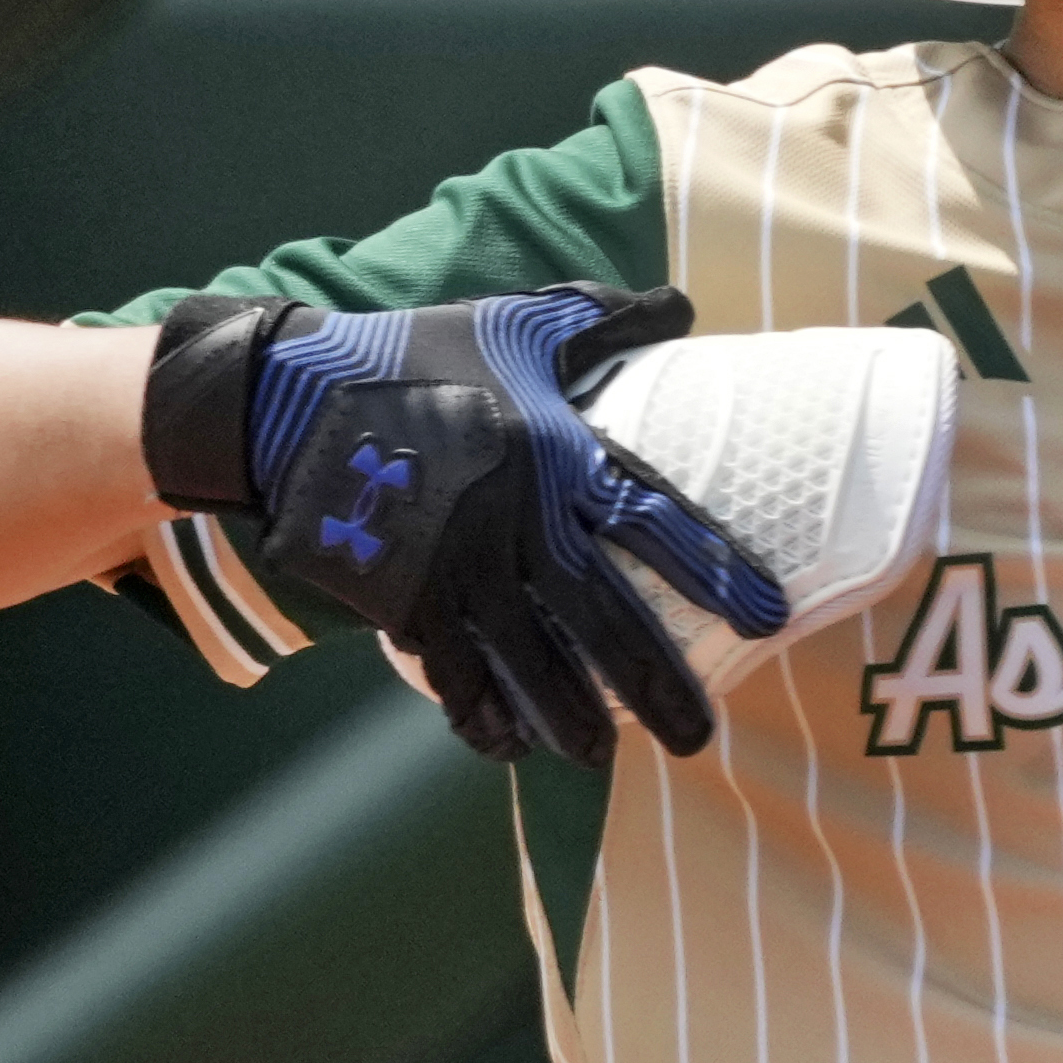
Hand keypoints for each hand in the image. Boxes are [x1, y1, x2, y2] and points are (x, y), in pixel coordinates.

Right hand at [141, 282, 787, 764]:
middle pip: (602, 617)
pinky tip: (508, 748)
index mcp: (556, 452)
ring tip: (604, 759)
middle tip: (699, 738)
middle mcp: (517, 521)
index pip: (654, 518)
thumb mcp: (520, 323)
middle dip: (654, 683)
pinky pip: (453, 674)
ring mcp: (457, 568)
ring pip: (531, 663)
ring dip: (571, 717)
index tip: (771, 617)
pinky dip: (481, 716)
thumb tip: (681, 304)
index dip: (715, 569)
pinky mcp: (402, 599)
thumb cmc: (417, 354)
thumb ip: (604, 320)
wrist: (291, 400)